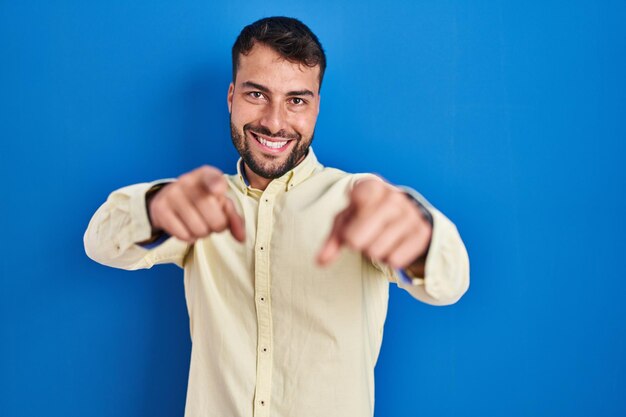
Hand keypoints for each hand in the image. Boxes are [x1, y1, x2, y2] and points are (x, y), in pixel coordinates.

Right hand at [148, 166, 244, 242]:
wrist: (169, 198)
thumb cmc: (202, 200)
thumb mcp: (220, 203)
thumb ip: (234, 218)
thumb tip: (242, 238)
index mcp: (205, 175)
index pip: (211, 177)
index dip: (216, 185)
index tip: (218, 191)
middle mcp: (187, 181)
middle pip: (211, 213)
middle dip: (218, 225)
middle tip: (214, 223)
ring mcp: (172, 194)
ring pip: (198, 228)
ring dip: (203, 233)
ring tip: (200, 224)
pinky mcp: (160, 209)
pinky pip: (183, 235)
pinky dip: (189, 237)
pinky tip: (187, 227)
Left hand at [317, 178, 431, 268]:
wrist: (406, 217)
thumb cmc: (367, 217)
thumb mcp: (347, 222)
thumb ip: (332, 240)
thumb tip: (320, 261)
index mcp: (371, 187)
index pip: (355, 200)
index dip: (346, 223)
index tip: (353, 218)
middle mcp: (393, 197)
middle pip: (356, 240)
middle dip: (356, 244)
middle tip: (362, 238)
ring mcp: (409, 214)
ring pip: (375, 252)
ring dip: (373, 253)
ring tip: (379, 240)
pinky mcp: (422, 232)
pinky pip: (394, 260)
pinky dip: (389, 259)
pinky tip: (393, 246)